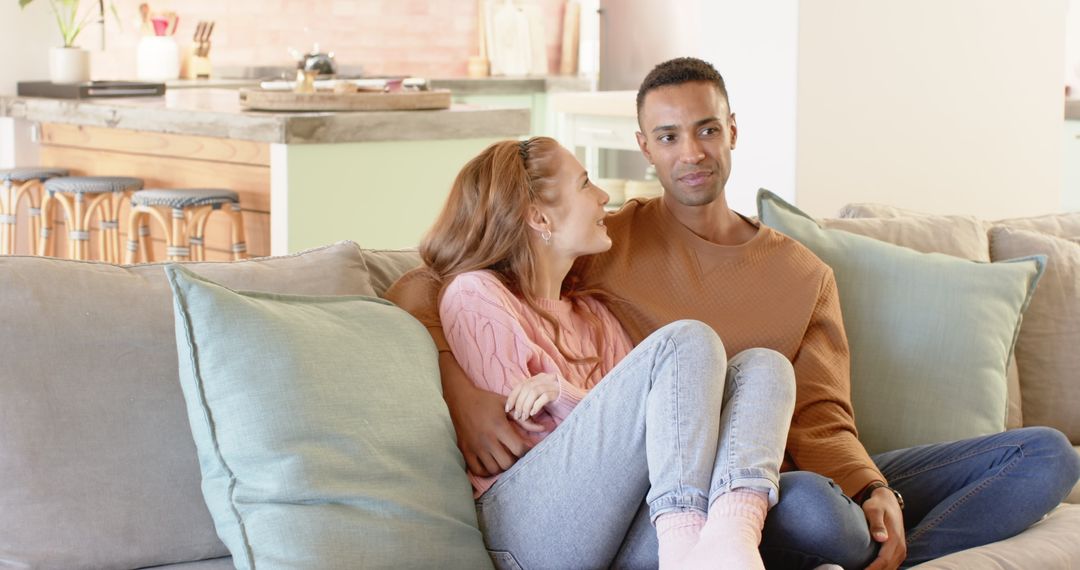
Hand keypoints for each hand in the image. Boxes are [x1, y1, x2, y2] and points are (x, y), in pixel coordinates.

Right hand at [439, 354, 536, 476]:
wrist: (459, 399)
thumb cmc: (485, 400)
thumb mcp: (506, 405)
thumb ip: (524, 419)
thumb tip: (543, 428)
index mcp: (499, 427)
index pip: (519, 449)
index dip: (527, 451)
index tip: (528, 448)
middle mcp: (487, 439)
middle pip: (508, 463)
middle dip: (515, 460)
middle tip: (515, 454)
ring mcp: (475, 447)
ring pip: (494, 469)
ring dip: (502, 466)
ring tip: (504, 457)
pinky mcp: (466, 451)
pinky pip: (478, 470)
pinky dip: (487, 470)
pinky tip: (491, 462)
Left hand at [505, 373, 559, 421]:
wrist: (578, 405)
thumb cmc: (558, 405)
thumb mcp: (541, 399)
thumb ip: (530, 398)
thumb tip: (513, 406)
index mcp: (539, 378)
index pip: (521, 385)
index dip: (512, 396)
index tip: (508, 408)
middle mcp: (546, 378)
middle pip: (526, 387)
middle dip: (519, 403)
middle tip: (517, 416)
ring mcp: (553, 384)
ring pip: (533, 391)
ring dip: (526, 406)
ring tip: (524, 417)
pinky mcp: (560, 392)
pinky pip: (544, 396)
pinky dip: (536, 405)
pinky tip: (533, 414)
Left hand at [863, 486, 906, 569]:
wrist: (889, 503)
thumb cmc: (878, 506)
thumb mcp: (874, 510)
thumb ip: (877, 524)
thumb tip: (881, 538)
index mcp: (895, 539)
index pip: (884, 561)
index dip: (872, 569)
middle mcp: (900, 548)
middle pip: (887, 568)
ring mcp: (900, 551)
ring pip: (890, 569)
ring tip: (860, 569)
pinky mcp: (897, 553)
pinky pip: (890, 566)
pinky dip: (880, 569)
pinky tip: (868, 568)